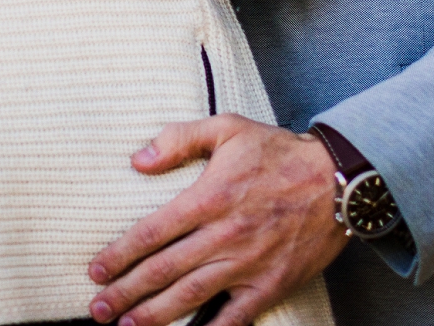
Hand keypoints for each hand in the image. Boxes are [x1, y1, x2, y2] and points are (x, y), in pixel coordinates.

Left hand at [87, 115, 347, 325]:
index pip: (151, 233)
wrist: (338, 181)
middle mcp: (223, 236)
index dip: (120, 254)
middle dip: (126, 292)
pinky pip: (235, 318)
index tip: (95, 270)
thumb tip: (138, 160)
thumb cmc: (279, 152)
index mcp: (208, 198)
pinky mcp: (270, 286)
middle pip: (163, 270)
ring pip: (190, 296)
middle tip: (98, 308)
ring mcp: (246, 265)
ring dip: (154, 315)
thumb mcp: (227, 127)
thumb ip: (180, 139)